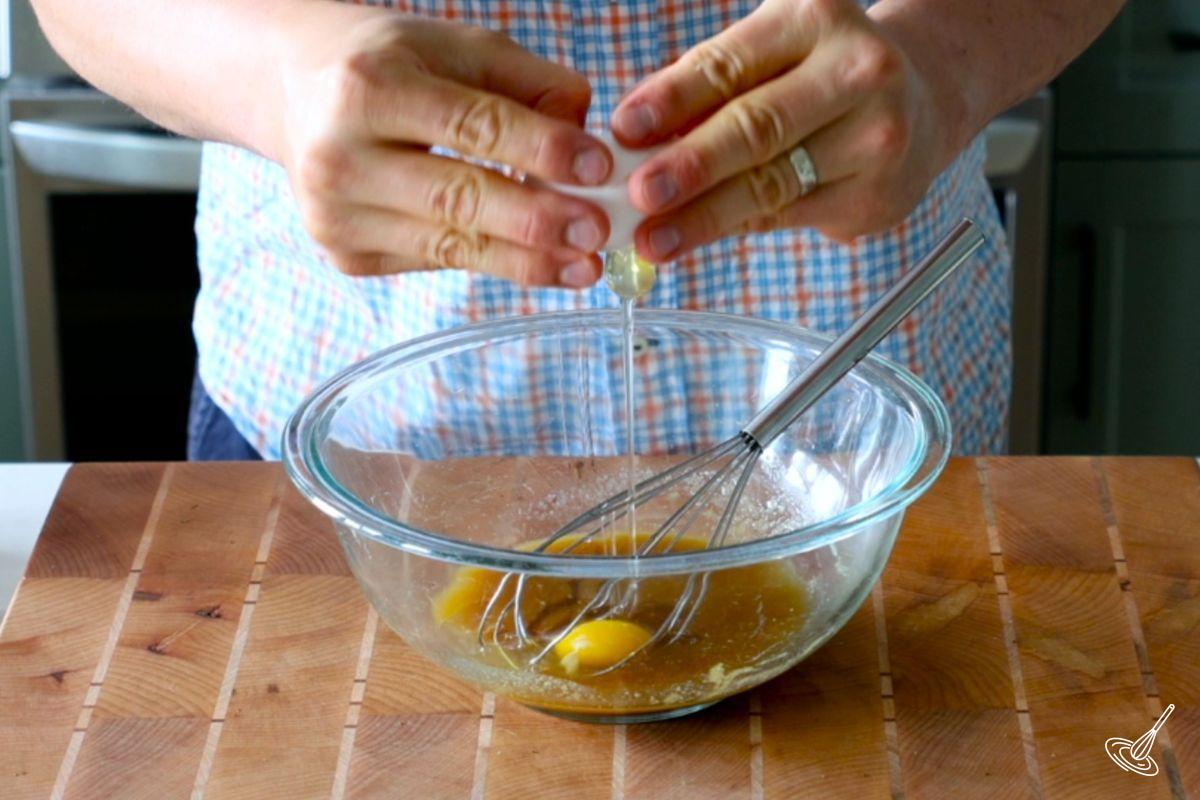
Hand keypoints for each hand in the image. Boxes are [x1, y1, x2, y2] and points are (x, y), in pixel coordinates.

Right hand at [270, 6, 611, 285]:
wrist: (294, 91)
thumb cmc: (392, 63)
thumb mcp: (458, 47)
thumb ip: (530, 85)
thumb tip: (589, 141)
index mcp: (368, 89)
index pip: (472, 127)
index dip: (541, 150)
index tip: (599, 167)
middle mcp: (340, 157)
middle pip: (458, 199)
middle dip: (538, 220)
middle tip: (599, 231)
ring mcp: (337, 217)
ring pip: (451, 246)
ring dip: (528, 260)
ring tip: (585, 264)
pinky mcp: (347, 256)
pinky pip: (436, 262)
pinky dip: (493, 262)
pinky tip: (539, 261)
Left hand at [610, 0, 959, 258]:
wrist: (924, 100)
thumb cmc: (818, 75)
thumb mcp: (769, 55)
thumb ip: (706, 90)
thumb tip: (629, 142)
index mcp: (812, 20)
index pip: (731, 64)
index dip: (673, 99)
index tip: (625, 129)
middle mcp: (854, 72)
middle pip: (757, 127)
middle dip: (691, 165)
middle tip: (638, 195)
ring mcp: (874, 137)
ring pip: (771, 184)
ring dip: (702, 216)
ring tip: (653, 238)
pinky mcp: (876, 195)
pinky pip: (788, 217)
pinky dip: (733, 229)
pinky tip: (693, 239)